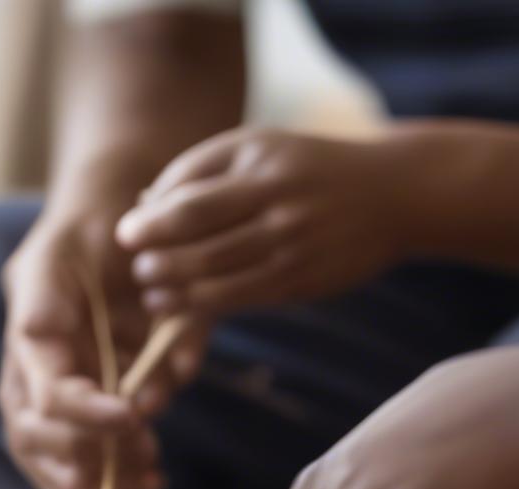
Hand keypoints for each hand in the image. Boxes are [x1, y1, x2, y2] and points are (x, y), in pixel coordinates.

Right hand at [0, 180, 206, 488]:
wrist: (115, 236)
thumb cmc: (83, 239)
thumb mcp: (57, 251)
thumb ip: (45, 290)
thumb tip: (38, 332)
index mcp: (32, 354)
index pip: (48, 400)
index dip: (84, 416)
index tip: (130, 416)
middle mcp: (42, 387)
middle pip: (46, 448)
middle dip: (86, 470)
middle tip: (133, 481)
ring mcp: (70, 406)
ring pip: (69, 467)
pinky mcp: (102, 415)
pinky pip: (100, 465)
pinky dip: (123, 486)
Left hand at [114, 127, 413, 314]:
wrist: (392, 194)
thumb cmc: (311, 172)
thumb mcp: (263, 150)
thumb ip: (206, 172)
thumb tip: (146, 205)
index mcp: (257, 156)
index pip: (187, 188)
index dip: (150, 217)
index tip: (126, 234)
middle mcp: (273, 194)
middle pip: (194, 226)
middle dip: (155, 252)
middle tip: (136, 269)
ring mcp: (289, 239)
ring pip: (214, 269)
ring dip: (174, 287)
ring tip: (151, 294)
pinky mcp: (301, 279)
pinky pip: (241, 297)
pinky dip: (206, 306)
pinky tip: (184, 309)